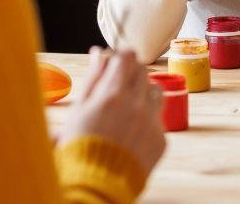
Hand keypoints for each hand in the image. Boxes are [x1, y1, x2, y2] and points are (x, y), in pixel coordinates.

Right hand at [58, 47, 165, 175]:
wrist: (95, 185)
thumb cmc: (79, 147)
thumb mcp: (78, 110)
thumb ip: (93, 78)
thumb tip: (98, 54)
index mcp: (112, 94)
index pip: (127, 57)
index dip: (121, 55)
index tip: (117, 60)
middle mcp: (136, 104)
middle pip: (143, 71)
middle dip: (131, 72)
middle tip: (118, 84)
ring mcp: (151, 122)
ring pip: (155, 90)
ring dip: (143, 92)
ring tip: (127, 106)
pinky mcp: (161, 138)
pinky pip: (158, 117)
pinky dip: (147, 118)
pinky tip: (131, 130)